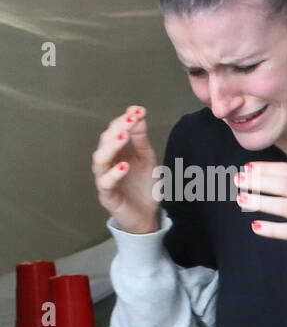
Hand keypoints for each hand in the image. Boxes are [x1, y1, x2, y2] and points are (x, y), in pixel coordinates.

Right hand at [92, 105, 160, 233]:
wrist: (148, 216)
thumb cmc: (144, 187)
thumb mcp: (147, 160)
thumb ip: (141, 140)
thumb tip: (139, 114)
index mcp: (116, 153)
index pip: (115, 132)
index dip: (124, 120)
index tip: (138, 110)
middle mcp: (107, 164)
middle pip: (104, 143)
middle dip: (117, 129)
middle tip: (131, 119)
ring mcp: (105, 180)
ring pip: (100, 160)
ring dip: (111, 147)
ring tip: (124, 137)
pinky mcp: (107, 197)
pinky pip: (106, 184)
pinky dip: (114, 173)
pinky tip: (124, 165)